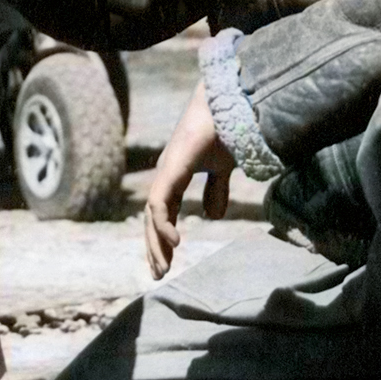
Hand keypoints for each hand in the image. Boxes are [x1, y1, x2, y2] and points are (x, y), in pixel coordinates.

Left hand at [142, 82, 234, 278]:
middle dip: (154, 246)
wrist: (228, 106)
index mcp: (174, 176)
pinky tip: (175, 243)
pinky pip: (160, 203)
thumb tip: (212, 217)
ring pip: (152, 214)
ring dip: (156, 242)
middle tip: (158, 274)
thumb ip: (216, 191)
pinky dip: (164, 224)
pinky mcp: (171, 168)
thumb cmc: (224, 131)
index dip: (163, 237)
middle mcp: (165, 175)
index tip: (167, 263)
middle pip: (152, 218)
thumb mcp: (222, 170)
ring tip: (163, 267)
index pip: (162, 212)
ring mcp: (166, 171)